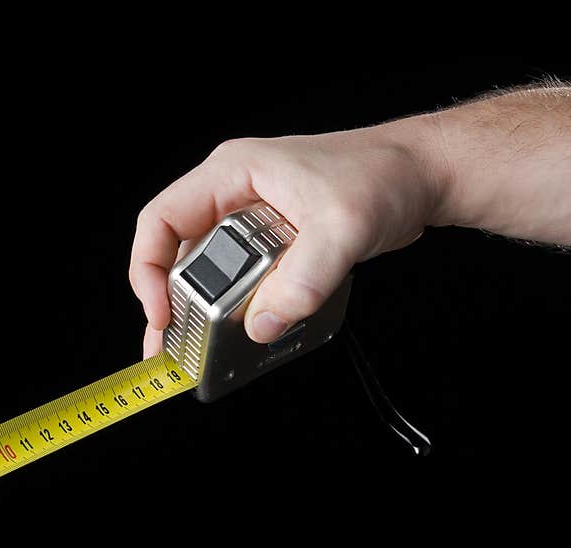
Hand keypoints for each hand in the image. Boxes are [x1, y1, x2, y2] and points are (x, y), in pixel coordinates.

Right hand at [129, 120, 440, 357]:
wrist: (421, 175)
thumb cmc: (383, 175)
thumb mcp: (342, 229)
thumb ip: (302, 281)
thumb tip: (263, 324)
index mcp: (231, 174)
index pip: (161, 220)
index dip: (149, 269)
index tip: (162, 312)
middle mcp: (232, 196)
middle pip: (179, 253)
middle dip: (173, 302)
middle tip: (172, 346)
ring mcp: (250, 220)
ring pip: (208, 272)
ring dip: (204, 311)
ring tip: (198, 350)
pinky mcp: (271, 243)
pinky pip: (239, 280)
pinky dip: (237, 309)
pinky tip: (242, 333)